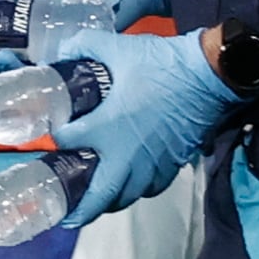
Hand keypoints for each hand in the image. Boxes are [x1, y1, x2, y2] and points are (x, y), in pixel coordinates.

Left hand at [56, 27, 234, 227]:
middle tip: (65, 213)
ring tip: (93, 200)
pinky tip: (129, 184)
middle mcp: (127, 155)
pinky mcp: (173, 164)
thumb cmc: (162, 65)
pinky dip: (136, 191)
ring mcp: (152, 164)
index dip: (54, 140)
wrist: (210, 76)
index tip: (48, 136)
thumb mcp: (116, 48)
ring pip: (126, 197)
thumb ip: (83, 46)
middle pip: (100, 195)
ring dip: (107, 201)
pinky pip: (150, 188)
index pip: (67, 143)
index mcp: (106, 128)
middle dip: (80, 209)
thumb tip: (63, 47)